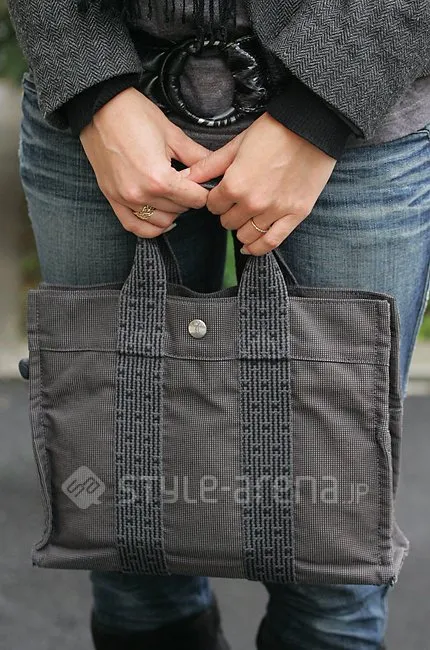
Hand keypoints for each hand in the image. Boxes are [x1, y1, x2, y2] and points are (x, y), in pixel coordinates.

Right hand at [79, 87, 208, 237]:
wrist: (99, 107)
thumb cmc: (134, 115)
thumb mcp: (172, 134)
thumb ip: (197, 157)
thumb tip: (217, 168)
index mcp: (159, 178)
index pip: (195, 199)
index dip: (204, 190)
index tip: (204, 182)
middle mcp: (141, 194)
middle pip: (180, 210)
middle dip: (188, 198)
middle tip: (188, 183)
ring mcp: (125, 199)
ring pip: (161, 221)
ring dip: (172, 212)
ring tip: (173, 194)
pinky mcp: (112, 198)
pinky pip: (134, 226)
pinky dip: (150, 227)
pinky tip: (161, 217)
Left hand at [185, 112, 336, 253]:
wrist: (312, 126)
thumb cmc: (273, 131)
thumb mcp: (236, 145)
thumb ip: (209, 166)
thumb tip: (184, 178)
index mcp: (235, 184)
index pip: (212, 206)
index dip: (216, 199)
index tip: (222, 193)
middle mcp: (253, 203)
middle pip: (227, 222)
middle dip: (228, 212)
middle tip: (237, 201)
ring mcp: (275, 211)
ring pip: (246, 235)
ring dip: (242, 228)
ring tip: (246, 216)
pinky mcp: (295, 215)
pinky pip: (271, 242)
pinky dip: (258, 248)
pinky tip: (249, 247)